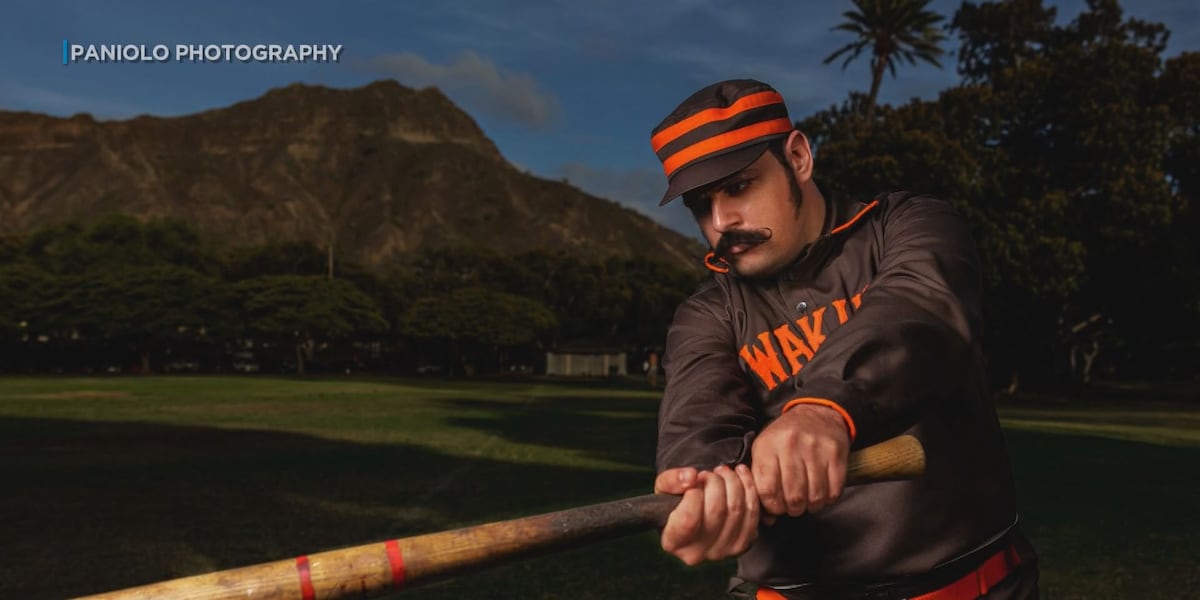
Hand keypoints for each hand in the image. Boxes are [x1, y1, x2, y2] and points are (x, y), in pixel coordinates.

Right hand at [654, 464, 759, 565]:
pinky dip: (749, 487)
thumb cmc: (676, 502)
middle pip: (716, 512)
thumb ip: (671, 480)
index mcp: (673, 542)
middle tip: (708, 473)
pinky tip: (739, 474)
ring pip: (737, 509)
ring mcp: (723, 552)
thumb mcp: (664, 489)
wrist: (695, 514)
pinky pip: (753, 512)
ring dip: (732, 482)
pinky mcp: (743, 544)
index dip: (694, 494)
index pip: (689, 519)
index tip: (693, 481)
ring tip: (722, 472)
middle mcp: (698, 553)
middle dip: (715, 483)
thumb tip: (691, 477)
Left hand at [751, 404, 849, 518]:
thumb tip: (766, 517)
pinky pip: (834, 490)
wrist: (816, 413)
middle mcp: (791, 446)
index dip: (772, 506)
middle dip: (793, 509)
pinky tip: (823, 493)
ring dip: (812, 506)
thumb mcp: (764, 450)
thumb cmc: (785, 437)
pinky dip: (828, 499)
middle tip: (794, 506)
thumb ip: (759, 481)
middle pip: (793, 497)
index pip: (766, 490)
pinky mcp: (836, 453)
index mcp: (768, 446)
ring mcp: (815, 449)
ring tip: (808, 501)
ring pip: (815, 496)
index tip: (776, 507)